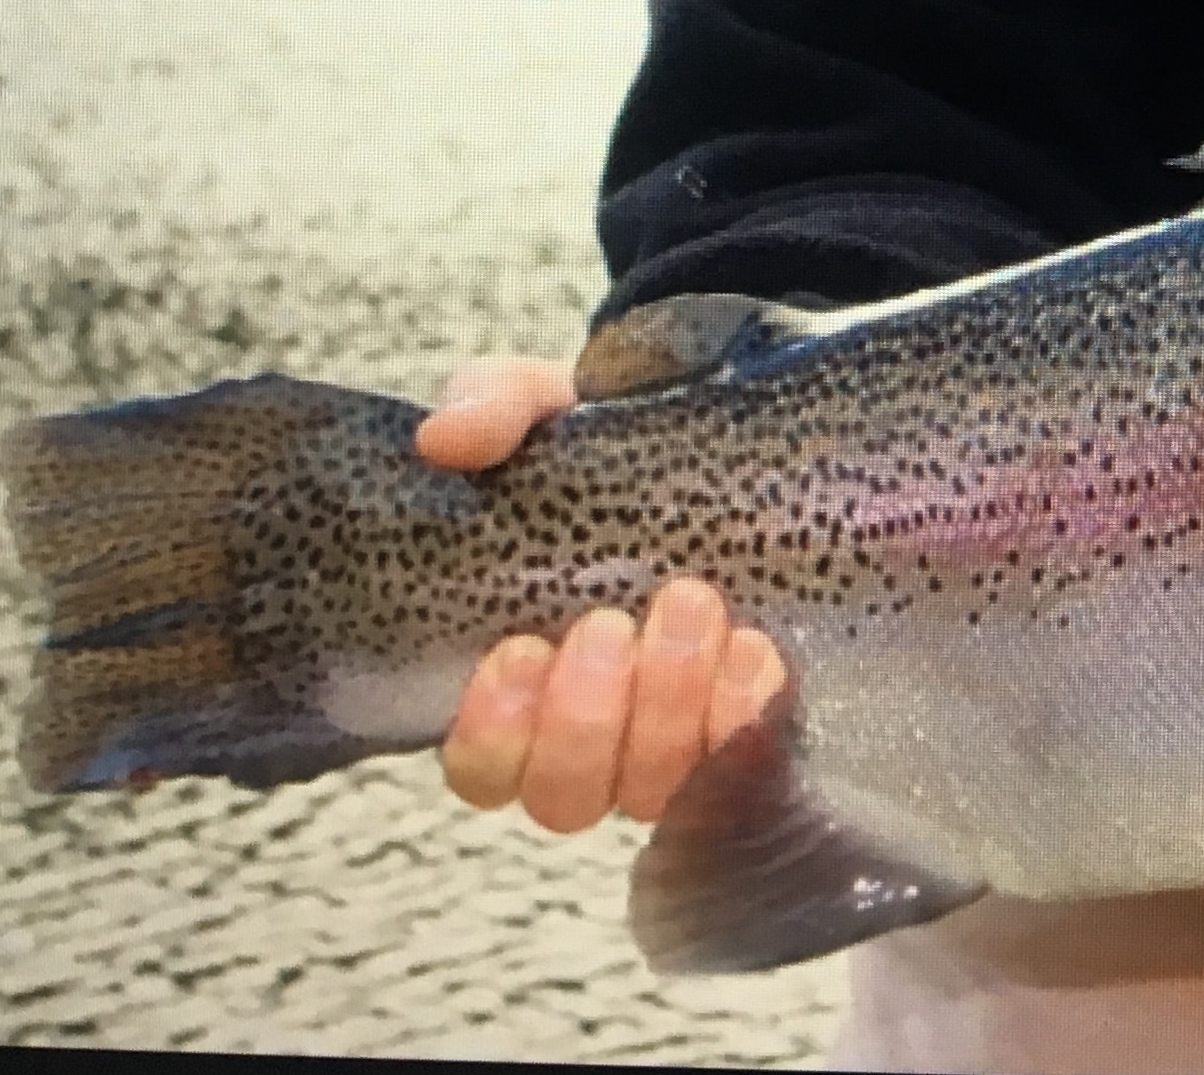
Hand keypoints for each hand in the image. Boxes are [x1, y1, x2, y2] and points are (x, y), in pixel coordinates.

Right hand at [417, 354, 784, 830]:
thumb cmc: (621, 441)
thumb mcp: (553, 408)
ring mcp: (675, 734)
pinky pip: (744, 764)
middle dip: (587, 718)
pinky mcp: (753, 721)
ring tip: (693, 608)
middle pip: (565, 795)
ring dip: (668, 713)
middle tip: (616, 622)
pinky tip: (755, 654)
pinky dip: (742, 718)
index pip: (483, 766)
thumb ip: (494, 408)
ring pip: (651, 789)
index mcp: (522, 675)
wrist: (734, 424)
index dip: (494, 734)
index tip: (519, 649)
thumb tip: (448, 438)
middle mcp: (595, 727)